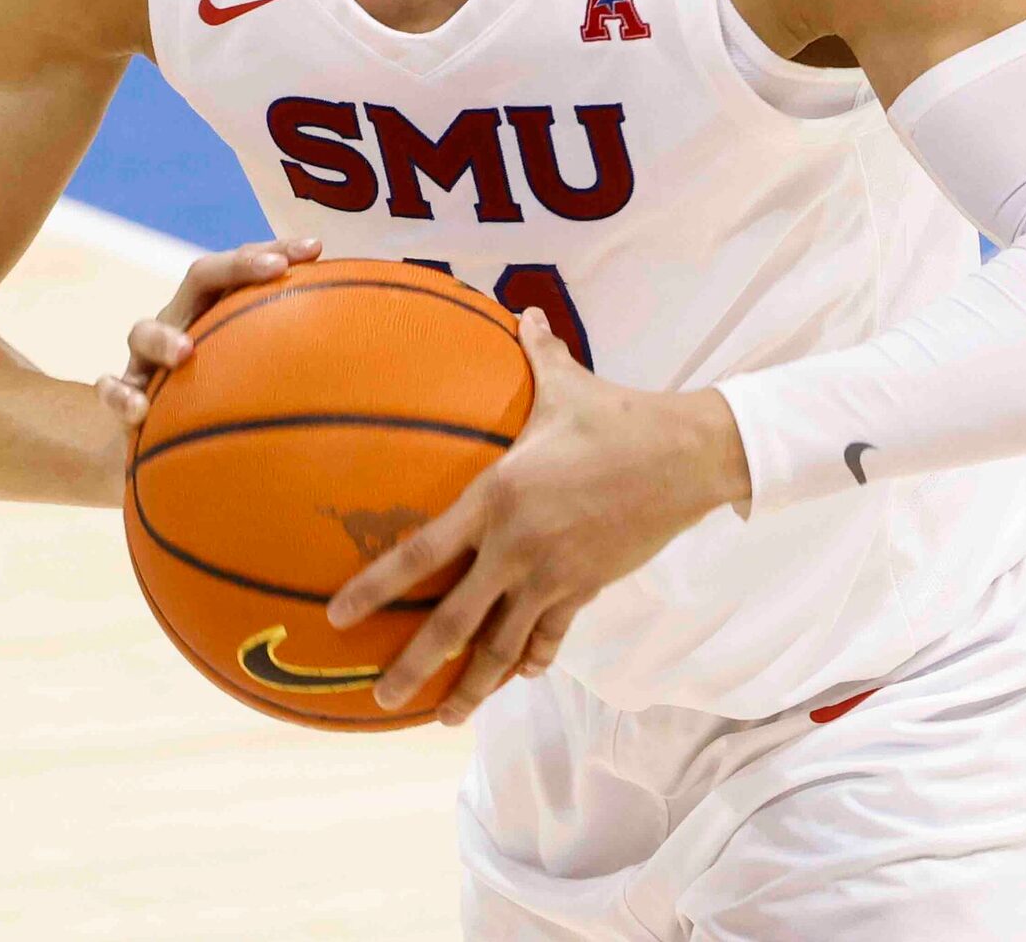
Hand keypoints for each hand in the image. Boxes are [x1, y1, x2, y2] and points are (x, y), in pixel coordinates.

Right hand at [94, 236, 322, 431]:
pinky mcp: (124, 394)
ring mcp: (149, 358)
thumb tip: (403, 375)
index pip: (247, 265)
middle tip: (274, 270)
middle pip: (200, 276)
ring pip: (142, 327)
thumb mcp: (278, 386)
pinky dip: (119, 396)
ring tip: (185, 352)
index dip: (277, 250)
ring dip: (164, 336)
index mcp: (222, 309)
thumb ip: (325, 374)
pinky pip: (111, 389)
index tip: (316, 249)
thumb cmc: (238, 405)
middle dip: (236, 267)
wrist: (168, 451)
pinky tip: (138, 414)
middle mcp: (185, 320)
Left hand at [325, 310, 752, 725]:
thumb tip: (522, 311)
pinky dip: (530, 660)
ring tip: (445, 715)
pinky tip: (516, 677)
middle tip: (381, 697)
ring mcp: (553, 577)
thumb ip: (533, 354)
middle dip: (414, 664)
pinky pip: (550, 637)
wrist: (686, 458)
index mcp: (496, 498)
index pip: (421, 552)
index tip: (338, 616)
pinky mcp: (587, 590)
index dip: (376, 588)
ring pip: (502, 646)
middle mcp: (516, 548)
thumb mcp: (566, 384)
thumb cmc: (618, 417)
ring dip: (472, 686)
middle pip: (454, 622)